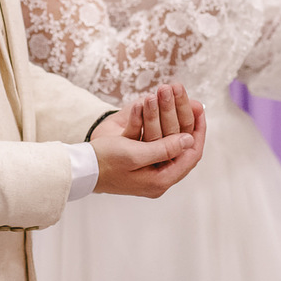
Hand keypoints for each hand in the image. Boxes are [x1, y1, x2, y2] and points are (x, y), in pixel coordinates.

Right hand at [91, 92, 205, 197]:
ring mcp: (150, 172)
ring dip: (173, 119)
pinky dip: (161, 125)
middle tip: (192, 101)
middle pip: (182, 147)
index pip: (191, 155)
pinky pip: (158, 142)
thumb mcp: (134, 154)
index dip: (199, 131)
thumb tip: (189, 140)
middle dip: (185, 120)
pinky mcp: (141, 164)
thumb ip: (163, 149)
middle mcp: (158, 178)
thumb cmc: (104, 162)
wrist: (79, 169)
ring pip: (171, 142)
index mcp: (160, 180)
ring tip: (178, 99)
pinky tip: (163, 111)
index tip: (200, 109)